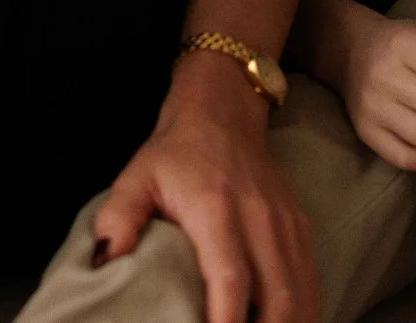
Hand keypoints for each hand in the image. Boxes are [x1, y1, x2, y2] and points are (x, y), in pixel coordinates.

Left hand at [91, 52, 315, 322]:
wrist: (222, 113)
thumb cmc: (175, 153)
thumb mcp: (136, 176)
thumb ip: (119, 216)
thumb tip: (105, 261)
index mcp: (216, 209)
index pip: (230, 277)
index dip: (228, 320)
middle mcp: (259, 219)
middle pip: (277, 296)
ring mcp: (285, 225)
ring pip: (301, 293)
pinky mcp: (301, 228)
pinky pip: (310, 280)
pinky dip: (303, 310)